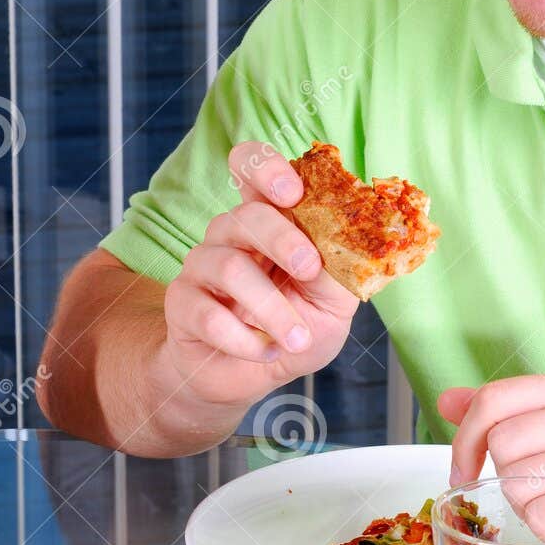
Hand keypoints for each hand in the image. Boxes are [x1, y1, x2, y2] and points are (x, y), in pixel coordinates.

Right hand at [159, 142, 359, 409]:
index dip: (267, 168)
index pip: (252, 167)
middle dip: (284, 242)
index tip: (293, 192)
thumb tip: (362, 244)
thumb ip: (342, 269)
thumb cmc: (295, 327)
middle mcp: (231, 234)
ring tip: (298, 339)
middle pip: (246, 215)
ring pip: (230, 268)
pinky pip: (209, 315)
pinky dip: (245, 340)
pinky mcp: (182, 304)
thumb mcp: (333, 300)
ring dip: (272, 309)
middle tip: (309, 272)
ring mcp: (202, 266)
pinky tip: (264, 352)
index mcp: (269, 219)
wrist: (252, 377)